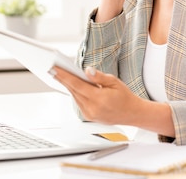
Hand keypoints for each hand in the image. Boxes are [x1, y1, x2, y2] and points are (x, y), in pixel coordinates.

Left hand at [51, 65, 175, 136]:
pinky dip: (75, 93)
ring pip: (75, 96)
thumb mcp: (114, 82)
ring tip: (60, 74)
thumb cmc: (125, 97)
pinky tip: (71, 85)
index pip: (77, 85)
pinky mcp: (89, 117)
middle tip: (53, 69)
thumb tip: (87, 70)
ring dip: (68, 85)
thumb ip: (99, 76)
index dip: (64, 76)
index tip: (55, 69)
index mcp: (99, 99)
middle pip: (73, 91)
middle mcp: (92, 109)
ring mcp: (90, 114)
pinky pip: (78, 102)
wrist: (132, 113)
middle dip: (62, 79)